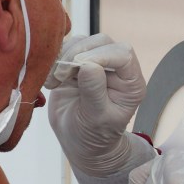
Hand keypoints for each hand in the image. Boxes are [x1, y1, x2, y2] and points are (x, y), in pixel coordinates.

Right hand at [47, 34, 146, 176]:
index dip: (100, 55)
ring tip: (56, 81)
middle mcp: (117, 70)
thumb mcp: (95, 119)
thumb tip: (89, 64)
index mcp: (131, 83)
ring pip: (84, 41)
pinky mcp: (78, 64)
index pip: (123, 54)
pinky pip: (68, 48)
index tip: (78, 68)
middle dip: (78, 53)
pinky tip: (52, 81)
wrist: (79, 142)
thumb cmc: (94, 136)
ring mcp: (97, 64)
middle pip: (102, 42)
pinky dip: (56, 60)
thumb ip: (94, 92)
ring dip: (65, 56)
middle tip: (62, 76)